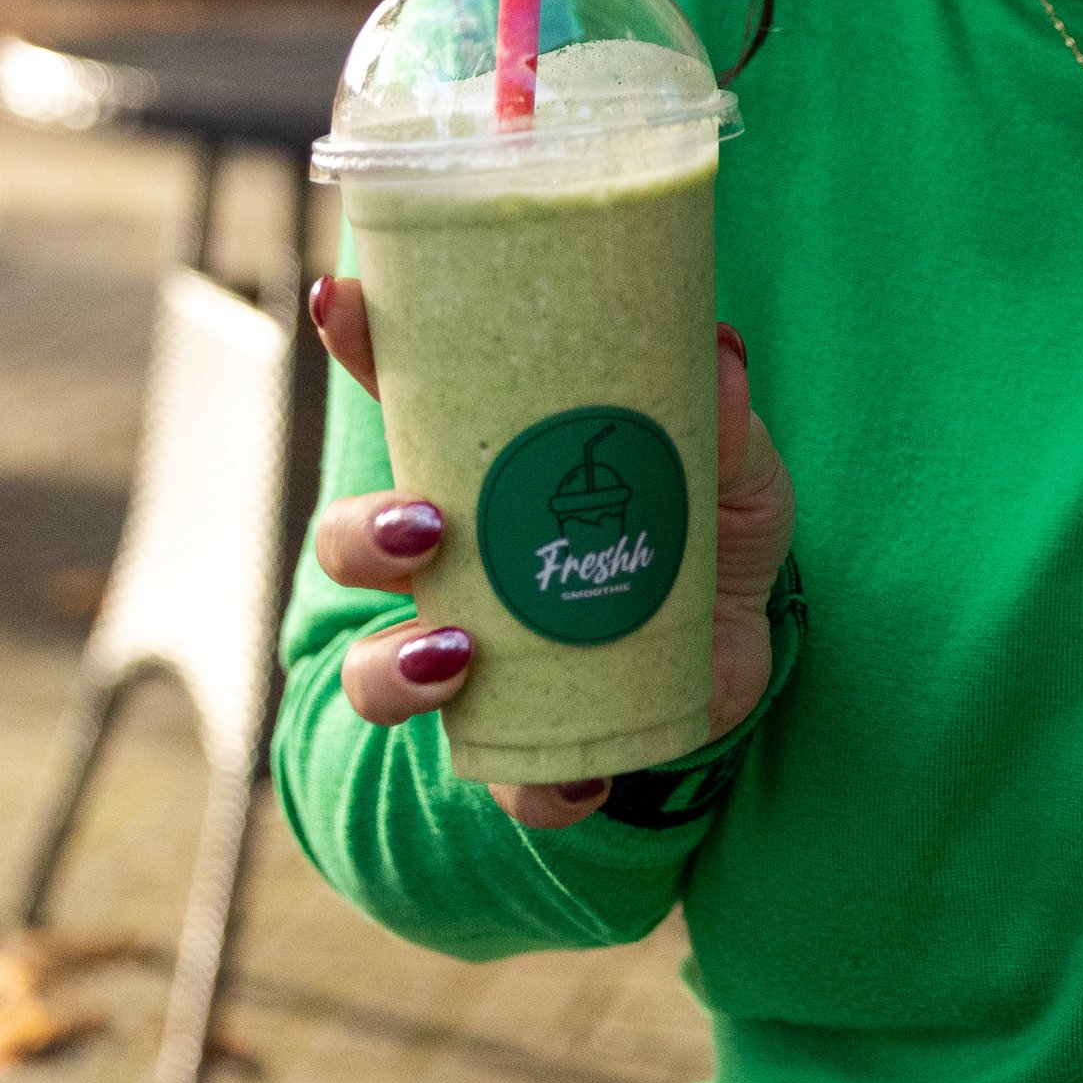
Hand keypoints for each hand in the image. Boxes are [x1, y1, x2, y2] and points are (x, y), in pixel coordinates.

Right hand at [309, 274, 796, 828]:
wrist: (742, 657)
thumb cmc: (713, 532)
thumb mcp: (736, 467)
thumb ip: (726, 421)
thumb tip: (720, 353)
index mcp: (492, 471)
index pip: (405, 401)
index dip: (362, 347)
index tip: (340, 295)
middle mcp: (457, 565)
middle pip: (350, 542)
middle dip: (360, 533)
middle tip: (426, 524)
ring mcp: (476, 659)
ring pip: (376, 673)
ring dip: (394, 667)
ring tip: (461, 653)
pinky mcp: (530, 747)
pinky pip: (504, 784)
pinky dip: (534, 787)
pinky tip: (579, 775)